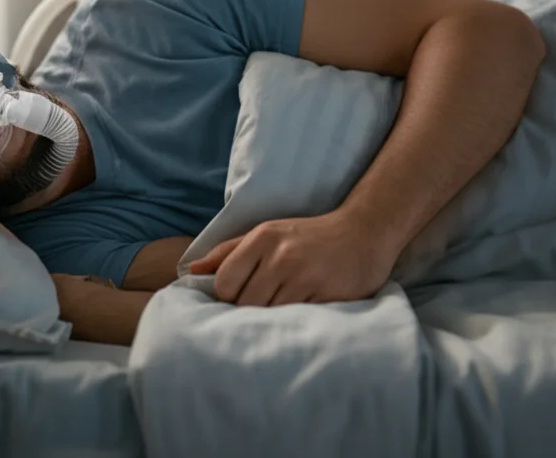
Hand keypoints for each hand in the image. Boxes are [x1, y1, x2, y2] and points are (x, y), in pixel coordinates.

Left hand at [187, 212, 392, 306]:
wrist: (365, 232)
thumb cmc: (307, 236)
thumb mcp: (266, 233)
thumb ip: (228, 252)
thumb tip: (191, 270)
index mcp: (262, 237)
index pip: (224, 283)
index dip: (226, 298)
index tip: (237, 300)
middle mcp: (281, 255)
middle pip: (245, 304)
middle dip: (248, 313)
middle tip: (259, 312)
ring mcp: (305, 275)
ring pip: (270, 315)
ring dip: (271, 321)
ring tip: (278, 317)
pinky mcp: (328, 294)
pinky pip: (297, 319)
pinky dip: (294, 323)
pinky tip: (299, 318)